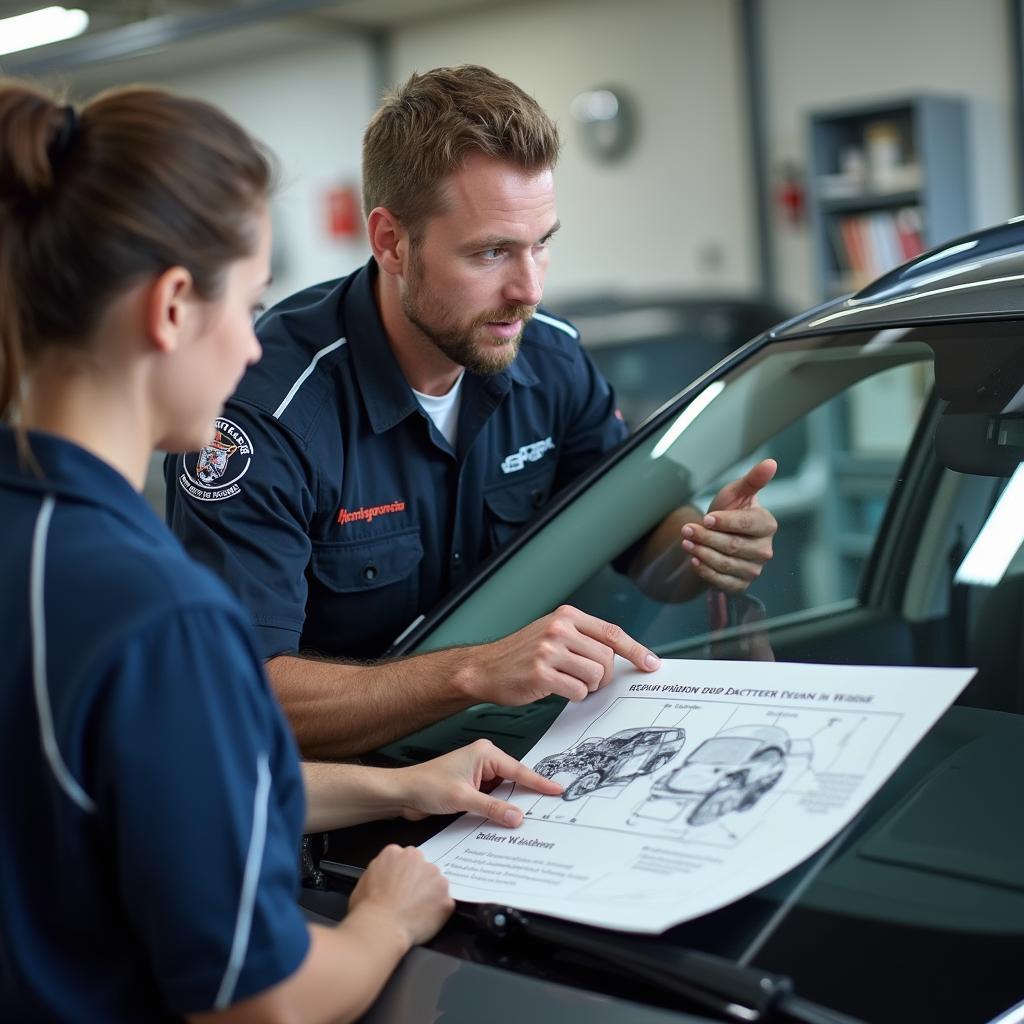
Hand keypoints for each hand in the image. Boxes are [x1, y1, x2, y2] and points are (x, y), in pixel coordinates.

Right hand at [348, 844, 453, 948]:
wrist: (380, 928)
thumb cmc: (368, 909)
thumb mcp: (364, 880)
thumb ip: (380, 870)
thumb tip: (385, 877)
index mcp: (394, 853)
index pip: (404, 858)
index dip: (402, 874)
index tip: (400, 885)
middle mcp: (417, 859)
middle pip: (422, 867)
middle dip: (418, 881)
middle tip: (408, 899)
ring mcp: (435, 877)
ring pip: (436, 883)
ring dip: (430, 894)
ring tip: (415, 912)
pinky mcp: (446, 898)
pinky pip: (444, 903)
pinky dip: (437, 912)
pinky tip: (424, 921)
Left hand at [397, 738, 563, 825]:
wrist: (402, 794)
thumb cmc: (425, 785)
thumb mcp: (462, 798)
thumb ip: (492, 808)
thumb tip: (517, 816)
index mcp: (484, 753)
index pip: (518, 770)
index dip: (538, 782)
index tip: (556, 789)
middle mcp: (483, 761)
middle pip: (513, 781)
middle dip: (526, 797)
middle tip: (547, 810)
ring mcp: (478, 776)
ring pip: (504, 793)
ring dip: (510, 806)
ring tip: (529, 818)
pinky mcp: (472, 789)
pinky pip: (492, 800)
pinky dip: (498, 810)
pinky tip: (506, 821)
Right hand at [462, 605, 659, 704]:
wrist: (485, 668)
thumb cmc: (522, 654)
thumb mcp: (552, 633)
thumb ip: (583, 638)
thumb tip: (619, 656)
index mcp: (566, 616)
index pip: (612, 632)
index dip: (636, 650)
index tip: (651, 663)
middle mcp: (560, 629)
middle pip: (607, 657)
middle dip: (603, 675)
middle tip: (587, 680)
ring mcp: (550, 650)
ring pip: (595, 675)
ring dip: (588, 687)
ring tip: (568, 682)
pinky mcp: (542, 673)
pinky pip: (578, 691)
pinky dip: (574, 696)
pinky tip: (556, 689)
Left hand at [681, 458, 777, 594]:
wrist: (717, 535)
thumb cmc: (729, 511)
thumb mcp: (737, 493)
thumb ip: (753, 480)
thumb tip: (771, 463)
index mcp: (767, 525)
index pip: (747, 524)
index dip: (725, 522)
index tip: (706, 518)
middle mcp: (764, 550)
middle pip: (734, 546)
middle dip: (707, 537)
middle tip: (687, 529)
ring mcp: (754, 569)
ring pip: (726, 564)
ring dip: (703, 553)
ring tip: (687, 542)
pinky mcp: (741, 584)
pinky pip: (723, 582)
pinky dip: (706, 572)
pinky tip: (694, 560)